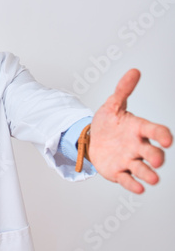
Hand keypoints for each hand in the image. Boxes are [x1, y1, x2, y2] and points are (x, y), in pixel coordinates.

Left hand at [88, 69, 171, 193]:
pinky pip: (128, 180)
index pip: (154, 131)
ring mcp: (129, 160)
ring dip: (148, 174)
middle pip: (152, 152)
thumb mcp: (112, 105)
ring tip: (153, 178)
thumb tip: (134, 71)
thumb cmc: (108, 123)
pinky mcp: (119, 172)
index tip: (166, 139)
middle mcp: (138, 146)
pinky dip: (133, 184)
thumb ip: (123, 90)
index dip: (161, 135)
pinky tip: (138, 188)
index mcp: (138, 129)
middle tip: (156, 158)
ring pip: (143, 169)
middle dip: (156, 156)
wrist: (92, 138)